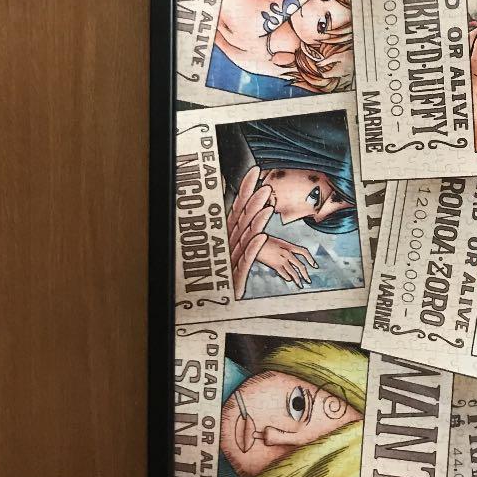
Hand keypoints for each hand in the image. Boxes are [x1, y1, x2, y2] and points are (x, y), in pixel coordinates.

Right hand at [226, 165, 272, 296]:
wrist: (209, 304)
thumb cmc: (216, 274)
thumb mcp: (230, 246)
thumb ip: (234, 221)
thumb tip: (230, 191)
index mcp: (226, 235)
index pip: (238, 207)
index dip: (246, 189)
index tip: (255, 171)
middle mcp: (226, 245)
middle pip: (241, 221)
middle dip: (253, 203)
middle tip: (266, 187)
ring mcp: (229, 261)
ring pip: (244, 239)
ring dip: (255, 222)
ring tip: (267, 207)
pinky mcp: (234, 279)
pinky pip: (244, 262)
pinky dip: (252, 249)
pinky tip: (261, 237)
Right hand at [255, 236, 318, 287]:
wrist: (255, 242)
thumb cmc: (264, 241)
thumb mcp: (278, 242)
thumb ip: (284, 249)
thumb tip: (289, 257)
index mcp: (289, 246)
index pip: (304, 252)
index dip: (311, 259)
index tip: (315, 266)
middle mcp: (287, 253)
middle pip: (300, 265)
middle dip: (305, 274)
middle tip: (308, 281)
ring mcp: (281, 260)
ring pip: (293, 272)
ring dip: (298, 280)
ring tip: (300, 285)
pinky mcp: (274, 265)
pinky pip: (284, 273)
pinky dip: (287, 278)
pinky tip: (289, 280)